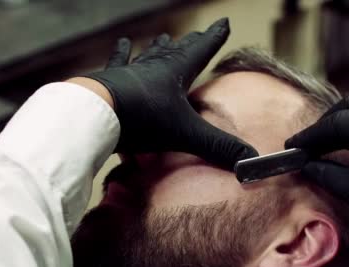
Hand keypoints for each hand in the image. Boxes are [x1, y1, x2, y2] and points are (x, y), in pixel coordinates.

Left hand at [84, 18, 256, 169]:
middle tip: (198, 34)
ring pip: (149, 55)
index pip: (201, 51)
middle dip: (190, 44)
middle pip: (177, 52)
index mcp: (176, 73)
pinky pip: (117, 63)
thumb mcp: (186, 134)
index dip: (214, 38)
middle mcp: (154, 67)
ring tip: (163, 38)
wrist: (96, 112)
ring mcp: (129, 72)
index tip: (223, 23)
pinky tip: (121, 44)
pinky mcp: (108, 81)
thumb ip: (218, 148)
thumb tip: (251, 161)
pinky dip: (120, 55)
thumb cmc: (142, 119)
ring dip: (158, 48)